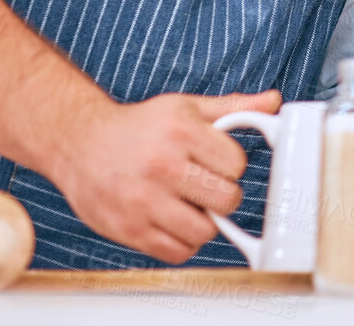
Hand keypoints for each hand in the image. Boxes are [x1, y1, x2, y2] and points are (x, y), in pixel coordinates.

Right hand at [47, 90, 280, 263]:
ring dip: (203, 223)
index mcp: (181, 133)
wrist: (79, 144)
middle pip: (227, 200)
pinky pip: (177, 252)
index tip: (214, 163)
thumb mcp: (186, 108)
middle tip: (206, 187)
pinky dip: (182, 243)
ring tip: (187, 205)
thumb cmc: (140, 127)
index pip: (237, 165)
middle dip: (223, 196)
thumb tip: (274, 101)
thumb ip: (234, 108)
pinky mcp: (128, 229)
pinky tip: (172, 221)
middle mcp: (162, 167)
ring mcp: (143, 201)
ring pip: (204, 232)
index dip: (231, 166)